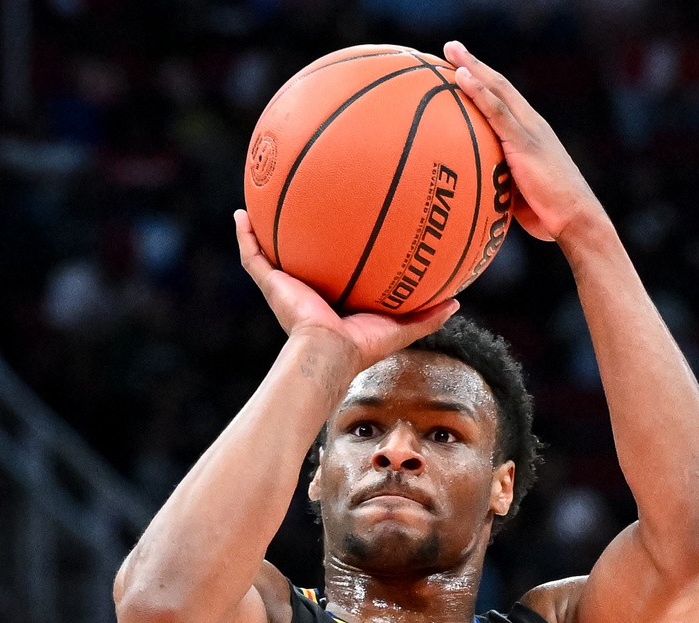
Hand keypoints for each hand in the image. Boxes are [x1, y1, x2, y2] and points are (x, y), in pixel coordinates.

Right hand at [235, 210, 458, 369]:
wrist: (328, 352)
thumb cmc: (361, 346)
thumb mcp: (400, 327)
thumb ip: (427, 316)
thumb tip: (458, 302)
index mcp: (334, 297)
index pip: (335, 266)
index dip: (337, 247)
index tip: (345, 222)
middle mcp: (308, 288)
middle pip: (302, 252)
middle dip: (301, 230)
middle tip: (306, 199)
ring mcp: (286, 285)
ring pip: (271, 250)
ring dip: (264, 227)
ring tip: (261, 195)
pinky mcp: (271, 284)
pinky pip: (252, 255)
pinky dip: (243, 235)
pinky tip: (239, 213)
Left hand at [444, 41, 603, 243]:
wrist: (576, 219)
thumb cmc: (549, 215)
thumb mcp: (520, 195)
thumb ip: (501, 184)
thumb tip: (475, 192)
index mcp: (531, 134)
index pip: (504, 101)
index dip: (485, 83)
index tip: (463, 68)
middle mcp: (532, 124)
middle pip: (499, 86)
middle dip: (475, 64)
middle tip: (451, 47)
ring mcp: (529, 129)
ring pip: (497, 89)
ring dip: (472, 67)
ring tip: (450, 49)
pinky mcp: (525, 141)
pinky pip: (496, 110)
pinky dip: (478, 91)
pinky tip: (459, 76)